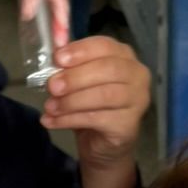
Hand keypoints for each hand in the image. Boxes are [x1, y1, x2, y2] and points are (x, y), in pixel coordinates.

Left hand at [41, 35, 151, 168]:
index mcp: (124, 56)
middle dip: (75, 77)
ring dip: (71, 101)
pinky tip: (53, 121)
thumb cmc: (90, 104)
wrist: (100, 142)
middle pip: (108, 69)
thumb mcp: (77, 79)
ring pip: (104, 95)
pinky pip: (98, 118)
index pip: (105, 45)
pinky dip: (71, 119)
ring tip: (50, 107)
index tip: (58, 59)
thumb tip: (56, 45)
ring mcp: (137, 100)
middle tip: (52, 86)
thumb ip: (68, 62)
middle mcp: (137, 75)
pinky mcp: (129, 124)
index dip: (81, 51)